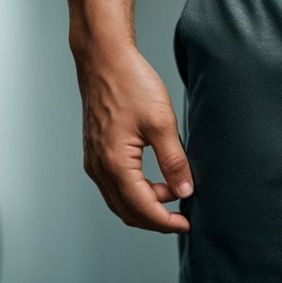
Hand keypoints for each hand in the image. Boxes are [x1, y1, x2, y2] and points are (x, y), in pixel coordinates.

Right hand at [75, 43, 193, 230]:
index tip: (187, 223)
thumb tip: (185, 191)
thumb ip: (174, 160)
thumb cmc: (131, 84)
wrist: (104, 59)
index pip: (142, 209)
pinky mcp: (95, 151)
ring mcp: (94, 161)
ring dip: (145, 204)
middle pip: (128, 211)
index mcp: (115, 165)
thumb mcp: (161, 122)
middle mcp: (99, 169)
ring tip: (174, 191)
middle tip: (182, 215)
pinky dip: (135, 190)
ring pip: (120, 200)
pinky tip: (155, 178)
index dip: (166, 222)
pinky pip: (114, 185)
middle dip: (156, 218)